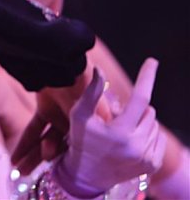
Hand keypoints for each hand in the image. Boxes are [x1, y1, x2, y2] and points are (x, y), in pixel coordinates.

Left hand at [11, 62, 112, 173]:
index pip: (80, 151)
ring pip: (45, 142)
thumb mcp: (95, 108)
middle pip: (61, 149)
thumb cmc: (80, 82)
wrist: (59, 59)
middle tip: (25, 172)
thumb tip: (119, 141)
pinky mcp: (45, 109)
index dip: (66, 162)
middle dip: (43, 161)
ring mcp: (61, 117)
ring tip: (18, 170)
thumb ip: (103, 124)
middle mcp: (78, 124)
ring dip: (31, 156)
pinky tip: (14, 158)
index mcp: (93, 127)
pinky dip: (24, 143)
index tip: (53, 170)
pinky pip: (34, 130)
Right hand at [55, 58, 166, 196]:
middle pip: (147, 110)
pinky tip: (130, 141)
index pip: (139, 98)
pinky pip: (158, 138)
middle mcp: (137, 146)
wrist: (86, 177)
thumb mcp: (80, 116)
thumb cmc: (80, 142)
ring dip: (140, 121)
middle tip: (115, 118)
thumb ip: (92, 93)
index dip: (146, 77)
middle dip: (134, 108)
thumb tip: (100, 69)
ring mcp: (147, 157)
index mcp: (119, 132)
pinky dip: (147, 134)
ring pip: (153, 123)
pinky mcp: (152, 165)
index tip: (153, 61)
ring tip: (121, 131)